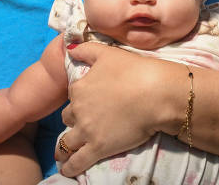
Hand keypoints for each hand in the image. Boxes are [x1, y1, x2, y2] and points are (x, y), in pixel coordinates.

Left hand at [54, 42, 182, 176]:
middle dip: (74, 120)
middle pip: (69, 117)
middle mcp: (79, 110)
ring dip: (63, 148)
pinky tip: (66, 169)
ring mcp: (87, 131)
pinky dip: (69, 167)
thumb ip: (86, 49)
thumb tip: (70, 47)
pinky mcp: (99, 148)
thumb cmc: (134, 70)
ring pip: (66, 142)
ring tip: (62, 154)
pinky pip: (77, 162)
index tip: (87, 100)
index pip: (72, 94)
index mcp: (79, 88)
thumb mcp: (107, 52)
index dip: (79, 98)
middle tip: (83, 123)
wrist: (156, 93)